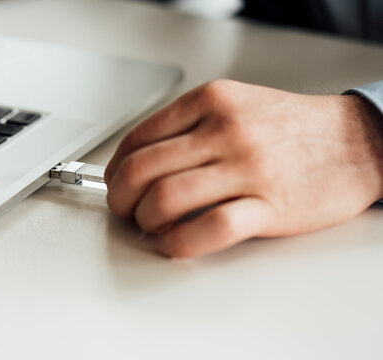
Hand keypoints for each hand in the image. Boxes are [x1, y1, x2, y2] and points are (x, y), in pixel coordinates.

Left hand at [105, 80, 382, 257]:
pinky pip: (208, 228)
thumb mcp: (233, 105)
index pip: (137, 139)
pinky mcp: (269, 206)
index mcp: (210, 102)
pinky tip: (174, 243)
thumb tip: (140, 161)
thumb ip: (186, 128)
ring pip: (166, 198)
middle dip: (121, 199)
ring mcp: (247, 168)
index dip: (115, 169)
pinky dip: (178, 243)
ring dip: (145, 221)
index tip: (116, 184)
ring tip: (151, 226)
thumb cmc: (290, 128)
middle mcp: (224, 131)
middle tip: (125, 210)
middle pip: (141, 170)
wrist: (357, 141)